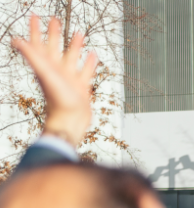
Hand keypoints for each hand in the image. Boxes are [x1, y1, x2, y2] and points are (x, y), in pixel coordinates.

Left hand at [12, 15, 97, 147]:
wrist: (70, 121)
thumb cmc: (57, 99)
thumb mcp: (45, 73)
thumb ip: (32, 56)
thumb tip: (16, 40)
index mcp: (46, 65)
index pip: (38, 43)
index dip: (36, 30)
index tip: (35, 16)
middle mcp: (56, 70)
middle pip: (54, 47)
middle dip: (54, 34)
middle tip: (55, 20)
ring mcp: (69, 78)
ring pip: (71, 57)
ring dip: (75, 45)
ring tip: (79, 33)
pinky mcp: (81, 87)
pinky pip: (85, 71)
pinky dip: (89, 62)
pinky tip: (93, 55)